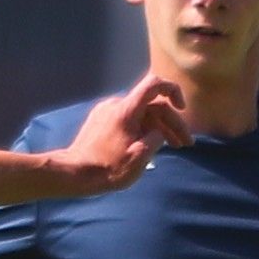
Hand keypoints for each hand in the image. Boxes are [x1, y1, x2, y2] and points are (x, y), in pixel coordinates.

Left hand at [52, 74, 188, 194]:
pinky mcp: (99, 122)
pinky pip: (128, 120)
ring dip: (158, 128)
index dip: (173, 91)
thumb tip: (158, 132)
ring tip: (173, 146)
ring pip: (141, 114)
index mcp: (125, 110)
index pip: (154, 84)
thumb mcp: (140, 156)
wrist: (72, 174)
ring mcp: (105, 112)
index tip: (181, 108)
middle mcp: (115, 105)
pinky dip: (142, 129)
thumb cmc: (107, 168)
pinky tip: (150, 145)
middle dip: (172, 123)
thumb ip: (156, 138)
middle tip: (185, 144)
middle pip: (152, 106)